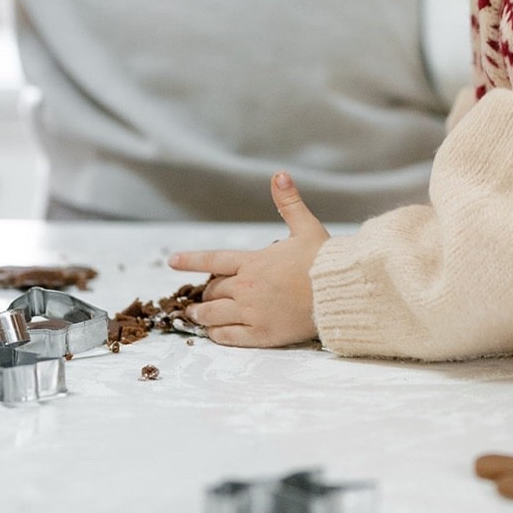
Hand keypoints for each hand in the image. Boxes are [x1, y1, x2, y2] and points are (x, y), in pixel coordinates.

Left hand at [167, 172, 327, 346]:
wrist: (340, 294)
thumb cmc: (323, 260)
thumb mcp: (306, 227)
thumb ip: (289, 203)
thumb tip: (279, 175)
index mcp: (254, 262)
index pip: (214, 260)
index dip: (191, 260)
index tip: (173, 261)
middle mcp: (247, 288)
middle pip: (213, 291)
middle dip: (206, 293)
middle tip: (202, 297)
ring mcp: (252, 313)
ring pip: (214, 316)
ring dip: (202, 316)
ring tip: (196, 317)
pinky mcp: (260, 335)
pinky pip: (228, 337)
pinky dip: (217, 334)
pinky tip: (214, 333)